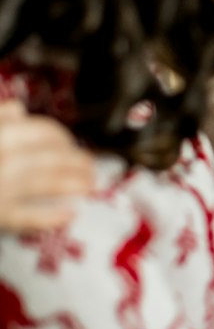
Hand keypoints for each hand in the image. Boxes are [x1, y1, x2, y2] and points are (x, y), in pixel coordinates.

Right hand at [0, 99, 94, 232]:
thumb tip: (18, 110)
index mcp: (0, 133)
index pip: (42, 130)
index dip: (61, 137)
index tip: (70, 143)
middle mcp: (4, 158)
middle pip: (53, 156)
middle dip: (76, 160)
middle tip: (90, 165)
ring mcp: (1, 188)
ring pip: (49, 183)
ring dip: (74, 183)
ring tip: (90, 184)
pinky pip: (29, 218)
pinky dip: (51, 217)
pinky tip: (69, 215)